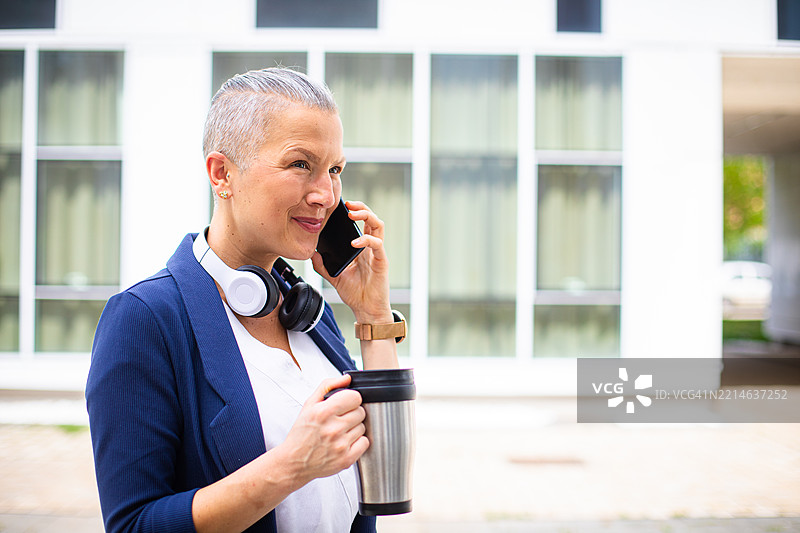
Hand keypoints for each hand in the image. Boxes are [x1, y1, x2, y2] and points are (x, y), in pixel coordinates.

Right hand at [278, 374, 368, 483]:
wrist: (294, 461)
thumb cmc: (302, 433)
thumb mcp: (309, 405)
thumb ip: (328, 386)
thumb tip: (347, 378)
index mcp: (323, 412)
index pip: (355, 397)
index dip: (350, 399)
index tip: (344, 404)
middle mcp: (332, 429)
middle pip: (361, 412)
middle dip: (352, 414)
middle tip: (339, 420)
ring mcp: (340, 445)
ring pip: (363, 427)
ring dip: (354, 429)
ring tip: (339, 432)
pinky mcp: (346, 459)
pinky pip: (365, 442)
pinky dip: (358, 442)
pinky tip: (344, 442)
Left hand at [312, 200, 392, 322]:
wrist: (367, 311)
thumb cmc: (355, 294)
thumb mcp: (334, 277)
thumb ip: (323, 265)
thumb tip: (312, 253)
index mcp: (362, 249)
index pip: (361, 223)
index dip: (354, 211)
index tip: (341, 205)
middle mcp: (371, 248)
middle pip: (372, 219)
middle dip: (361, 207)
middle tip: (348, 204)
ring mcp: (377, 254)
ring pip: (378, 226)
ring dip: (367, 215)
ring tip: (353, 214)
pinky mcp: (381, 262)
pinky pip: (378, 245)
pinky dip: (367, 240)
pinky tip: (355, 243)